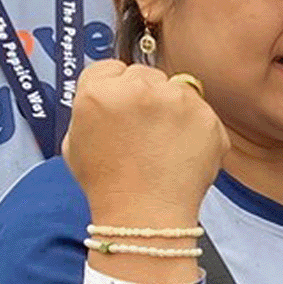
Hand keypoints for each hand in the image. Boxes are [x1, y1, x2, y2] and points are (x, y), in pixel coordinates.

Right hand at [64, 61, 226, 226]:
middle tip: (142, 131)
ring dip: (171, 107)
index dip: (114, 88)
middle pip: (144, 74)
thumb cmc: (108, 184)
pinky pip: (200, 110)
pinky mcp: (207, 115)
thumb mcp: (75, 140)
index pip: (109, 67)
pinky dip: (194, 126)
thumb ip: (90, 105)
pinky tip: (180, 151)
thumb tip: (109, 89)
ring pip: (175, 88)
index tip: (119, 108)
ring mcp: (177, 101)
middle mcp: (138, 89)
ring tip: (162, 144)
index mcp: (99, 92)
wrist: (145, 216)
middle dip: (143, 96)